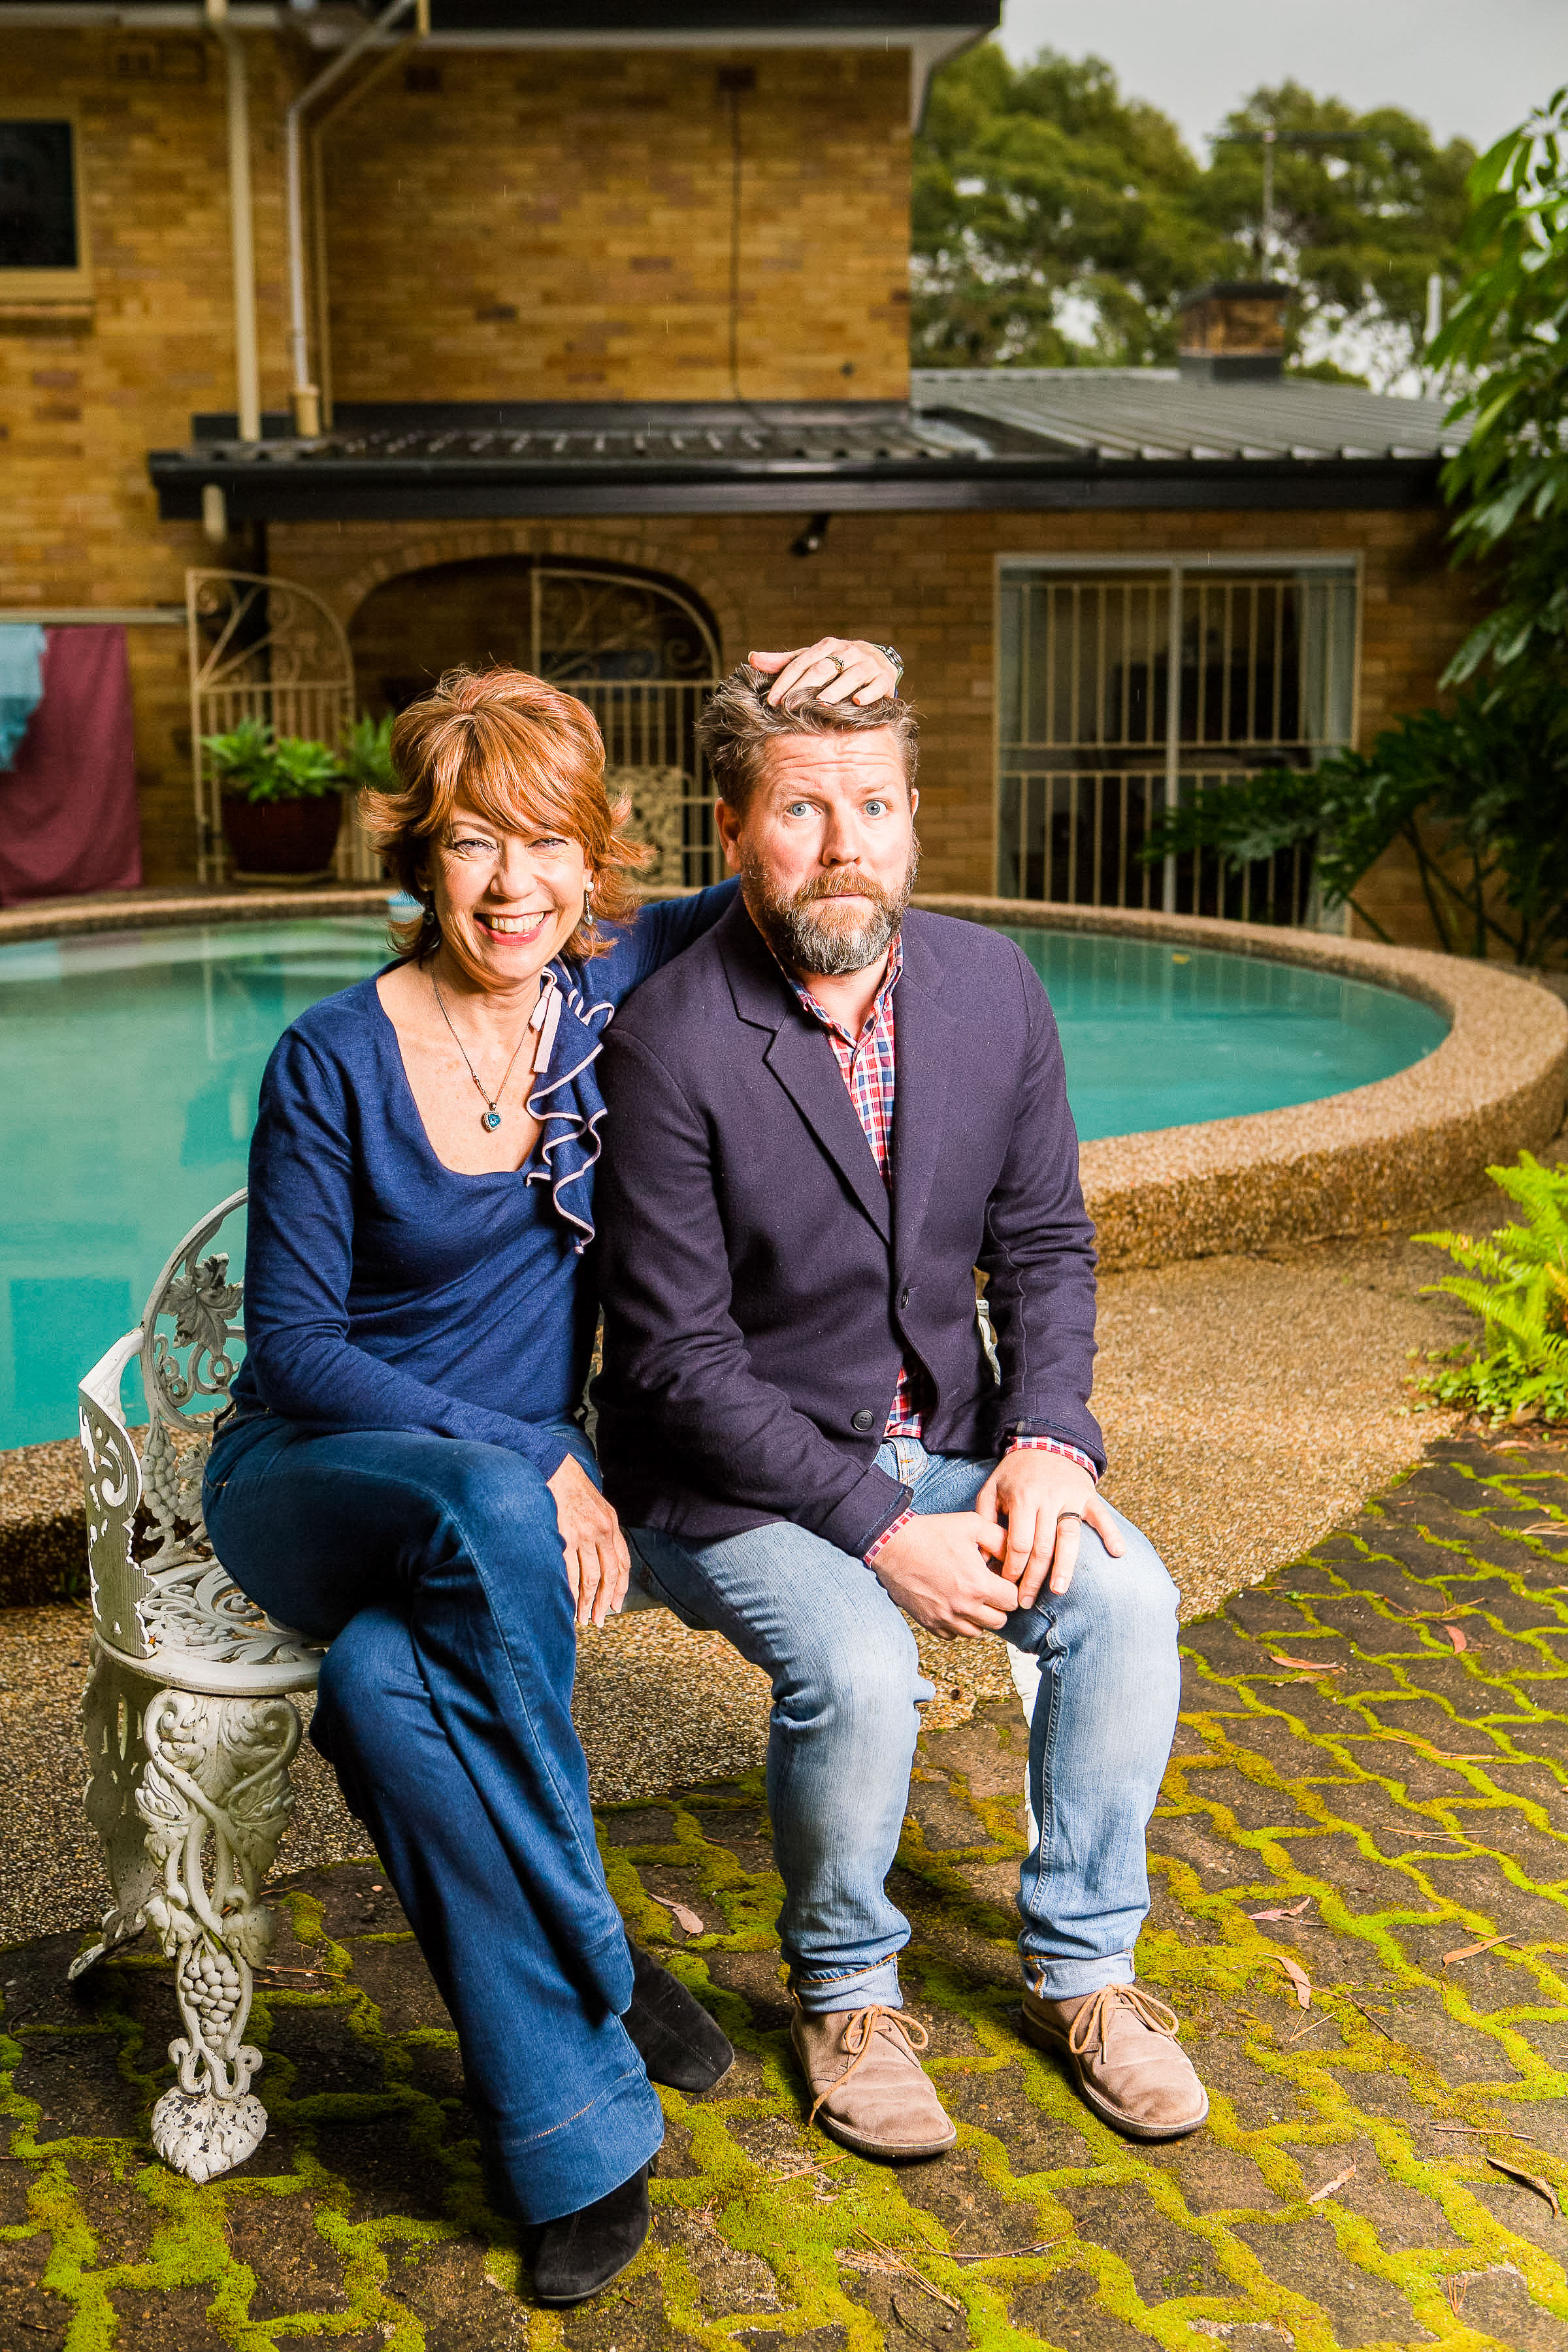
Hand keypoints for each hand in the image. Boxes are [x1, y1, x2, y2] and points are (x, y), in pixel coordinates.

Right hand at [546, 1454, 630, 1628]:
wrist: (553, 1468)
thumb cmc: (571, 1487)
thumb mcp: (597, 1505)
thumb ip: (602, 1529)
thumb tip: (601, 1556)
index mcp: (611, 1524)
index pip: (622, 1563)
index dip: (620, 1588)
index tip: (616, 1605)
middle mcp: (601, 1531)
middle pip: (608, 1576)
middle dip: (604, 1602)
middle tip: (600, 1620)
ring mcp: (583, 1535)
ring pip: (590, 1578)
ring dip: (587, 1602)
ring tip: (583, 1617)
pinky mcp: (564, 1536)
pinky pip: (569, 1571)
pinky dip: (569, 1590)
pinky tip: (567, 1602)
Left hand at [749, 637, 898, 708]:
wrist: (877, 662)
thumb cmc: (836, 664)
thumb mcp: (811, 660)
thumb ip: (783, 662)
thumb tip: (751, 658)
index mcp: (827, 646)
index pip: (802, 663)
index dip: (785, 681)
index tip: (772, 701)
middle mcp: (848, 651)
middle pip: (824, 668)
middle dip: (805, 687)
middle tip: (790, 706)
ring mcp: (867, 663)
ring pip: (850, 675)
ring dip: (836, 690)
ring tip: (821, 704)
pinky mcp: (884, 677)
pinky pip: (876, 686)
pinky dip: (867, 694)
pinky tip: (856, 702)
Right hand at [869, 1511, 1016, 1638]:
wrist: (892, 1544)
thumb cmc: (932, 1532)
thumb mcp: (972, 1524)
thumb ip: (1000, 1539)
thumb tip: (1014, 1555)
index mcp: (978, 1584)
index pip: (1012, 1601)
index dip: (1011, 1589)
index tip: (1002, 1581)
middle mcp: (964, 1606)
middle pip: (999, 1621)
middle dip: (999, 1606)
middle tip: (989, 1590)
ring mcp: (945, 1617)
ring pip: (977, 1633)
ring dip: (979, 1618)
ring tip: (971, 1598)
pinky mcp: (929, 1622)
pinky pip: (952, 1635)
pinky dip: (957, 1625)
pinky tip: (953, 1605)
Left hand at [975, 1451, 1124, 1608]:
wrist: (1044, 1442)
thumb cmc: (1014, 1473)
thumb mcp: (992, 1489)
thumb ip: (984, 1520)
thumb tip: (982, 1556)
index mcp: (1023, 1498)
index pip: (1019, 1543)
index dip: (1012, 1568)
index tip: (1007, 1586)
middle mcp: (1047, 1499)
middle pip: (1043, 1547)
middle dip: (1033, 1578)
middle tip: (1025, 1601)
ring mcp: (1070, 1498)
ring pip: (1069, 1538)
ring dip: (1065, 1567)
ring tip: (1058, 1590)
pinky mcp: (1088, 1496)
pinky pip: (1101, 1516)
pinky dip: (1111, 1533)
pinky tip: (1118, 1552)